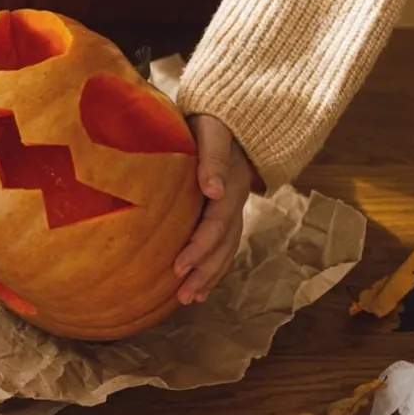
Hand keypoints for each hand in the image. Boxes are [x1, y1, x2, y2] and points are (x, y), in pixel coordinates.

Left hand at [172, 114, 254, 304]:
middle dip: (204, 271)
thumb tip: (212, 188)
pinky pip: (222, 245)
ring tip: (189, 299)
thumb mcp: (212, 130)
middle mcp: (235, 200)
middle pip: (223, 243)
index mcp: (231, 183)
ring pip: (225, 249)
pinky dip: (212, 268)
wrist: (230, 115)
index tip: (178, 266)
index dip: (199, 246)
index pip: (216, 223)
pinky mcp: (224, 212)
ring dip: (209, 275)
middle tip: (183, 294)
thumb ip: (212, 157)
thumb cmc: (213, 121)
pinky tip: (199, 289)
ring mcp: (232, 208)